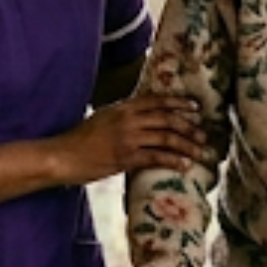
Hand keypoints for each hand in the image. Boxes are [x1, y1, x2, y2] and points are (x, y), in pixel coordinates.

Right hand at [56, 92, 204, 184]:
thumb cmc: (78, 140)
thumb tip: (140, 119)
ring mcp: (128, 138)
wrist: (62, 156)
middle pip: (167, 119)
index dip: (178, 102)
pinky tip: (185, 165)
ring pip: (166, 138)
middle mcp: (128, 119)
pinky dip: (174, 160)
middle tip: (204, 134)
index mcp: (122, 107)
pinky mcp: (126, 158)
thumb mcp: (101, 118)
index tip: (194, 106)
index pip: (156, 100)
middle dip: (189, 126)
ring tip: (201, 152)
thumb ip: (122, 116)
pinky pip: (156, 157)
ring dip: (188, 145)